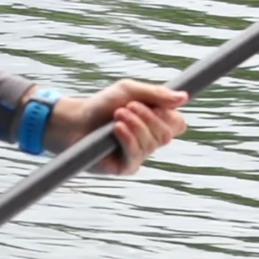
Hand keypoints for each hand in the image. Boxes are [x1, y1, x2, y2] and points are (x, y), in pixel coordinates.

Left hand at [30, 79, 189, 175]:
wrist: (74, 121)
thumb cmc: (101, 105)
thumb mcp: (129, 91)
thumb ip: (156, 94)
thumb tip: (184, 97)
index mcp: (155, 122)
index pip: (178, 124)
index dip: (169, 115)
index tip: (153, 103)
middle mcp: (150, 141)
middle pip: (166, 134)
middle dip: (148, 118)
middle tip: (126, 107)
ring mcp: (138, 155)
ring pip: (152, 144)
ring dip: (135, 126)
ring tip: (117, 115)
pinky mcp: (124, 167)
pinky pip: (136, 156)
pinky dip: (128, 139)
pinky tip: (117, 129)